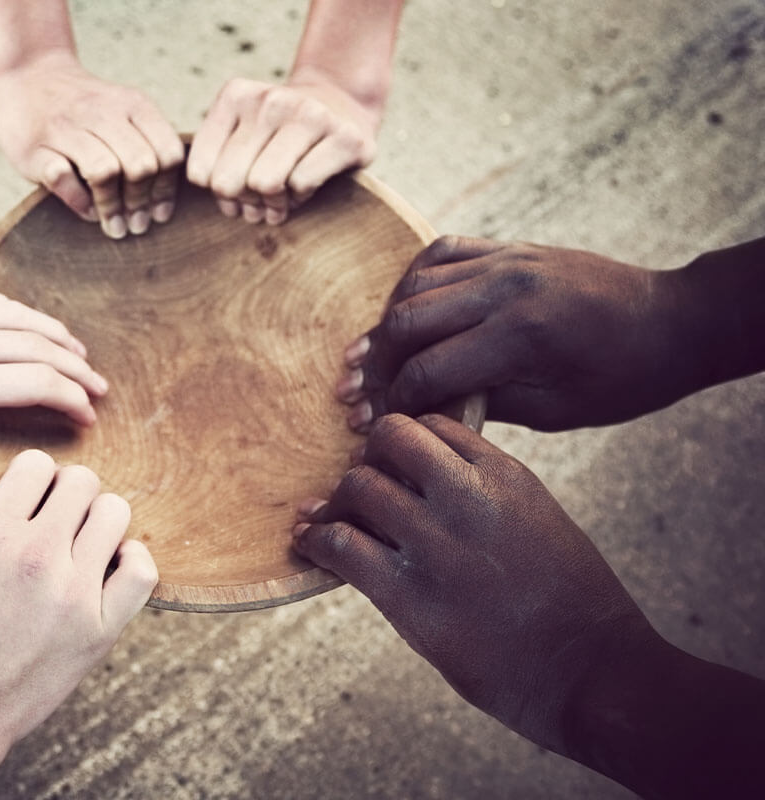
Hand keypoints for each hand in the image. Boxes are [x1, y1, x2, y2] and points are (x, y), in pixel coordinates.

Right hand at [0, 50, 183, 238]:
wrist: (27, 76)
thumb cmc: (84, 111)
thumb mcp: (123, 112)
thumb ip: (147, 144)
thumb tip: (163, 205)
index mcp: (132, 104)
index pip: (167, 153)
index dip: (166, 190)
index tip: (159, 214)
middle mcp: (101, 112)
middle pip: (140, 166)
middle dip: (141, 203)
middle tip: (137, 225)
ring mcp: (66, 127)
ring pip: (105, 172)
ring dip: (112, 207)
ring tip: (114, 226)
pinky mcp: (34, 146)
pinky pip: (63, 177)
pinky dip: (78, 200)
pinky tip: (87, 210)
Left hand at [0, 283, 107, 483]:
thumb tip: (4, 447)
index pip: (35, 383)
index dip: (72, 400)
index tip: (89, 417)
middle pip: (35, 346)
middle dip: (75, 369)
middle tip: (100, 389)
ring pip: (14, 316)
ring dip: (53, 335)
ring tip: (77, 354)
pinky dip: (14, 312)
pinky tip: (28, 325)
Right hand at [0, 450, 157, 798]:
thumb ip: (0, 525)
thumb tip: (42, 497)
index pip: (37, 464)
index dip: (36, 479)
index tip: (34, 500)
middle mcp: (34, 554)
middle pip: (82, 482)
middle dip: (71, 497)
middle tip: (60, 525)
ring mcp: (72, 592)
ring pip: (115, 512)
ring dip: (101, 523)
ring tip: (84, 547)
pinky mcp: (99, 630)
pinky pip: (142, 569)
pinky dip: (132, 560)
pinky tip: (111, 568)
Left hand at [187, 74, 378, 224]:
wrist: (342, 101)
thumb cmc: (280, 132)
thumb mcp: (239, 132)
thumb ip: (215, 162)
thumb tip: (228, 204)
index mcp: (236, 96)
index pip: (200, 173)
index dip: (217, 193)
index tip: (237, 187)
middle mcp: (271, 100)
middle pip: (229, 182)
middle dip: (244, 201)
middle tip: (260, 198)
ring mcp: (310, 114)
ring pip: (265, 184)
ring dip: (272, 202)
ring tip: (282, 196)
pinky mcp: (345, 137)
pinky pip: (301, 184)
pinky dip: (300, 197)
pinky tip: (306, 186)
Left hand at [292, 414, 661, 753]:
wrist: (590, 671)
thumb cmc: (571, 604)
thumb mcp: (539, 522)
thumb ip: (488, 496)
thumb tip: (429, 485)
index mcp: (505, 474)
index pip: (431, 425)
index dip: (403, 444)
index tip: (391, 466)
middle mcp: (468, 496)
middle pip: (388, 441)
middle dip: (368, 459)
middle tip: (361, 490)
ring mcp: (436, 542)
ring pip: (357, 486)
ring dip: (338, 503)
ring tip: (330, 520)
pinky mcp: (407, 593)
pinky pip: (340, 544)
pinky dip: (316, 540)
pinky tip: (309, 545)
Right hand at [337, 236, 691, 431]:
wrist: (671, 321)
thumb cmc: (621, 379)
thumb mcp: (554, 410)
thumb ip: (483, 402)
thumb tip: (422, 407)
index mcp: (520, 335)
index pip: (429, 370)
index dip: (396, 400)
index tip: (380, 421)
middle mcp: (505, 288)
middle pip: (407, 320)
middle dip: (376, 362)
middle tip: (357, 391)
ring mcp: (505, 260)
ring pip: (414, 284)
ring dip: (387, 322)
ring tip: (373, 357)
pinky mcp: (509, 247)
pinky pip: (441, 252)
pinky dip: (412, 281)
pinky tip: (404, 309)